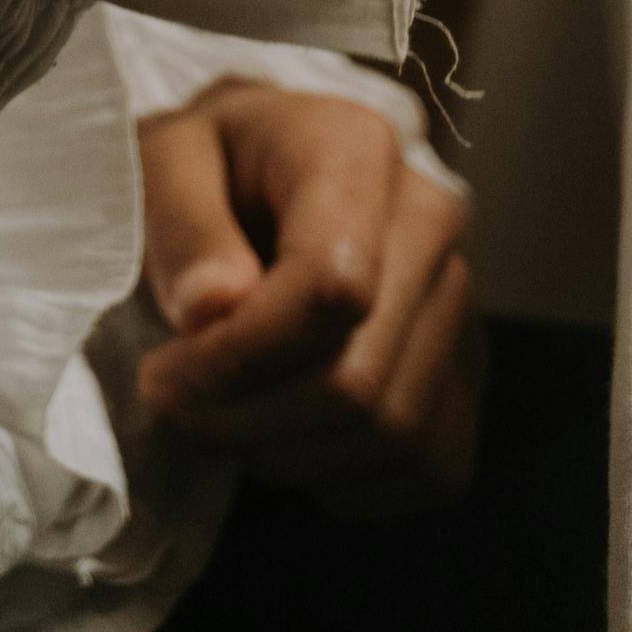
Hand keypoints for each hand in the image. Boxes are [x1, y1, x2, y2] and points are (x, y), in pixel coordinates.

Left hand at [132, 83, 481, 515]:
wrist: (259, 175)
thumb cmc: (206, 169)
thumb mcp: (162, 161)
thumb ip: (181, 223)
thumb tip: (213, 307)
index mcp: (357, 148)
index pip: (331, 286)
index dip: (240, 356)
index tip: (163, 376)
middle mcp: (432, 219)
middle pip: (359, 380)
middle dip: (250, 421)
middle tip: (177, 412)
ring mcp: (461, 299)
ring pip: (395, 434)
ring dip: (288, 457)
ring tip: (223, 421)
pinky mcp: (468, 371)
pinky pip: (429, 468)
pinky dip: (344, 483)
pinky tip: (283, 439)